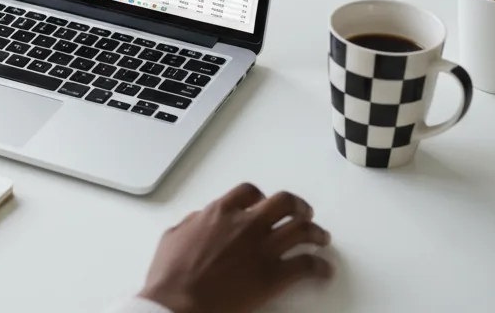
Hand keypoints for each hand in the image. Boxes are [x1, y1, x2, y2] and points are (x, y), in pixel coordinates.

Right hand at [139, 183, 332, 312]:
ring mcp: (262, 250)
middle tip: (303, 213)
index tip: (266, 203)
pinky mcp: (274, 276)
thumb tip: (201, 219)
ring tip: (322, 238)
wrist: (178, 305)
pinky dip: (320, 266)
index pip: (249, 192)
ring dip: (316, 232)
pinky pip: (307, 265)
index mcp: (220, 213)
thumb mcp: (173, 236)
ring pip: (302, 230)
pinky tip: (324, 270)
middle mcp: (246, 225)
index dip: (262, 196)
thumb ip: (193, 223)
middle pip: (284, 203)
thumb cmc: (170, 276)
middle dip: (298, 206)